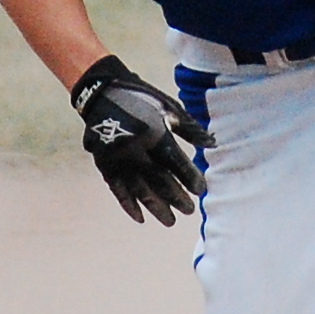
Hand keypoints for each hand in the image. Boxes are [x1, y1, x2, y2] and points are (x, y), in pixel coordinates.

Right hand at [70, 55, 214, 224]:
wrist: (101, 92)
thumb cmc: (142, 99)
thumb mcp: (167, 107)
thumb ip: (189, 128)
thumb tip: (212, 144)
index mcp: (153, 132)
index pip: (175, 163)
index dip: (190, 178)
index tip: (201, 191)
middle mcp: (134, 148)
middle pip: (159, 180)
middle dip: (176, 198)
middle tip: (190, 210)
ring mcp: (117, 158)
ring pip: (139, 190)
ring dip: (156, 208)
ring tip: (170, 221)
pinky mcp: (103, 164)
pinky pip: (117, 190)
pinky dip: (129, 205)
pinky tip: (141, 218)